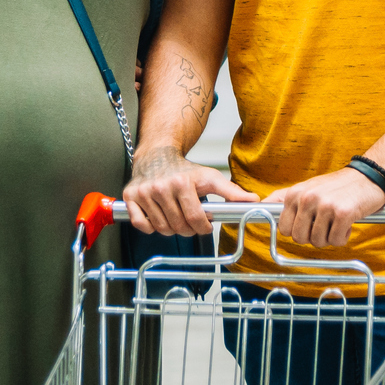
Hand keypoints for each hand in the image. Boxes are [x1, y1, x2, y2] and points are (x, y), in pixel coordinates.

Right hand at [122, 144, 256, 235]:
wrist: (157, 156)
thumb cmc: (184, 169)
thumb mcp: (210, 177)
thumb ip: (231, 192)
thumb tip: (253, 201)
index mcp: (182, 182)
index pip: (195, 219)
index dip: (204, 227)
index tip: (206, 224)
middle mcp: (161, 187)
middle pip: (178, 226)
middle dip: (188, 229)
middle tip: (190, 222)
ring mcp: (144, 192)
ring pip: (161, 228)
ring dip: (171, 229)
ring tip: (176, 217)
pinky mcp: (130, 196)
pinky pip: (141, 225)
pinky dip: (150, 227)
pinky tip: (158, 217)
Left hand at [267, 168, 384, 248]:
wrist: (369, 176)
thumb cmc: (338, 186)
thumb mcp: (308, 187)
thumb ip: (284, 198)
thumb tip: (260, 206)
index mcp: (295, 194)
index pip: (284, 229)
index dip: (298, 231)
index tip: (310, 224)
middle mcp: (307, 199)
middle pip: (300, 239)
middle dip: (314, 237)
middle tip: (326, 224)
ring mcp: (324, 206)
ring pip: (318, 242)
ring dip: (330, 237)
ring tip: (338, 220)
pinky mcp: (342, 213)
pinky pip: (336, 240)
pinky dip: (344, 236)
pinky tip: (348, 222)